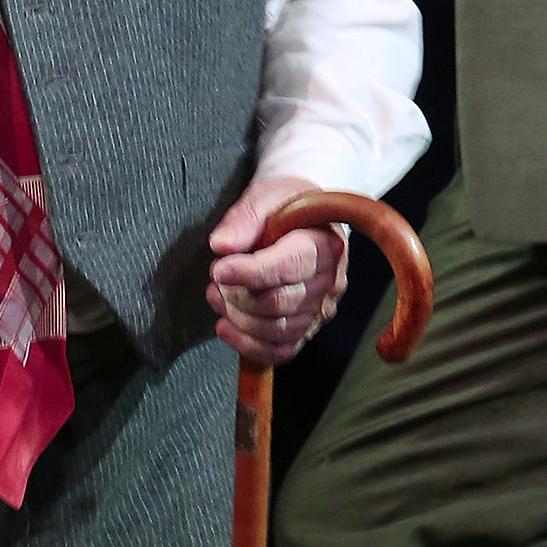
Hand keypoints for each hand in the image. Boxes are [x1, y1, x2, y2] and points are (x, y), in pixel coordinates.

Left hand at [206, 175, 349, 365]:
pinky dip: (250, 345)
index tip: (220, 270)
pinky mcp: (309, 326)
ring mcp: (322, 307)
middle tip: (216, 276)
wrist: (303, 217)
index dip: (251, 273)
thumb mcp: (265, 197)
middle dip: (237, 294)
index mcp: (325, 244)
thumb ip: (244, 219)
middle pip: (280, 303)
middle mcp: (330, 280)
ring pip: (277, 330)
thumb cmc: (285, 205)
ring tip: (218, 295)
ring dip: (238, 318)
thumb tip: (222, 245)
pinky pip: (283, 349)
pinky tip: (227, 327)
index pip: (290, 266)